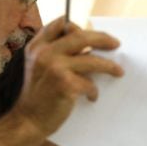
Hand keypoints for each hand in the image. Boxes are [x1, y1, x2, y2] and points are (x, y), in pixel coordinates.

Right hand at [13, 16, 123, 135]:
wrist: (28, 121)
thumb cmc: (37, 95)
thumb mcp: (37, 66)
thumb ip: (54, 52)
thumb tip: (87, 45)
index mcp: (37, 46)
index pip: (59, 24)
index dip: (76, 26)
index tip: (89, 34)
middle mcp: (44, 53)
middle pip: (81, 36)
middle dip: (102, 39)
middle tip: (116, 44)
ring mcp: (55, 67)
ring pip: (92, 60)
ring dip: (109, 66)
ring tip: (118, 71)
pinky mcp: (65, 84)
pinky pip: (89, 83)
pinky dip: (93, 91)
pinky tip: (91, 97)